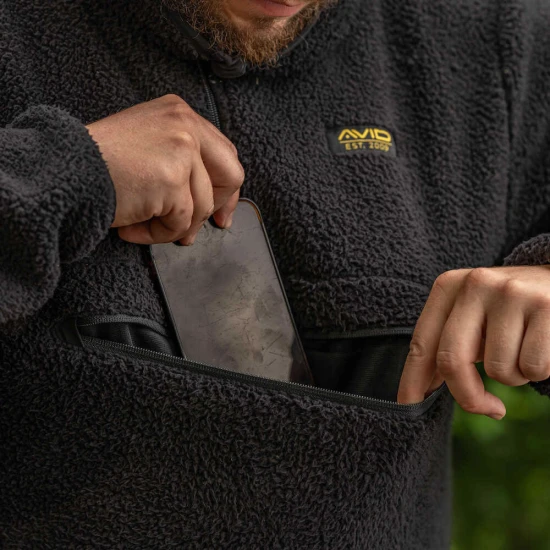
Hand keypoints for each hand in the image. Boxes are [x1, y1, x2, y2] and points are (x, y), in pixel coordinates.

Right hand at [86, 94, 243, 244]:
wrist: (64, 171)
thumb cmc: (99, 164)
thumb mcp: (148, 144)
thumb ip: (182, 160)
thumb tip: (210, 201)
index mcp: (181, 113)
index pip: (225, 154)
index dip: (226, 189)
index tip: (220, 213)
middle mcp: (186, 124)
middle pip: (231, 175)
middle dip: (216, 208)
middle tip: (193, 230)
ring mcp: (182, 149)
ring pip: (201, 207)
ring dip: (172, 226)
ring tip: (141, 224)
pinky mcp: (172, 178)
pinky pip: (180, 222)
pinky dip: (157, 234)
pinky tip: (132, 227)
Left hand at [397, 265, 549, 418]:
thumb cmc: (511, 310)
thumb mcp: (474, 317)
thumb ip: (448, 344)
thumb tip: (422, 390)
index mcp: (448, 286)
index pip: (422, 343)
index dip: (413, 381)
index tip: (408, 408)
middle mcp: (474, 284)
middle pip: (452, 359)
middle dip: (468, 396)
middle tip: (489, 408)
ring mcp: (509, 292)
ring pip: (498, 370)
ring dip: (514, 376)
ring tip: (523, 349)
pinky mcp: (544, 305)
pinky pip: (532, 367)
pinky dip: (540, 370)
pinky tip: (544, 345)